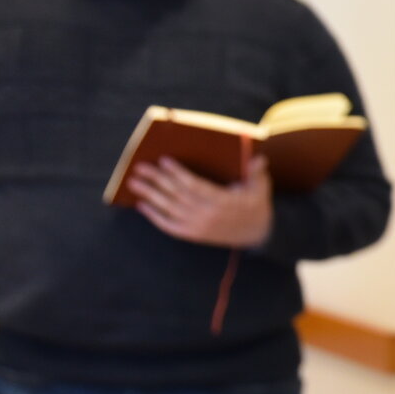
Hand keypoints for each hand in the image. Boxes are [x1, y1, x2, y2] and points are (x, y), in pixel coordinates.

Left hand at [132, 155, 275, 247]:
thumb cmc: (256, 205)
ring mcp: (199, 227)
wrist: (257, 234)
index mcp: (224, 201)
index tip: (164, 160)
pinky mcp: (193, 235)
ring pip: (170, 209)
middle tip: (140, 167)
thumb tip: (259, 158)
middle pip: (177, 195)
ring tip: (134, 183)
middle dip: (157, 180)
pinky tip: (142, 206)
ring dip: (150, 195)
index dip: (178, 173)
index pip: (195, 185)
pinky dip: (154, 217)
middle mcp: (208, 215)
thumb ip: (256, 173)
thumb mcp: (260, 188)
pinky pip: (169, 226)